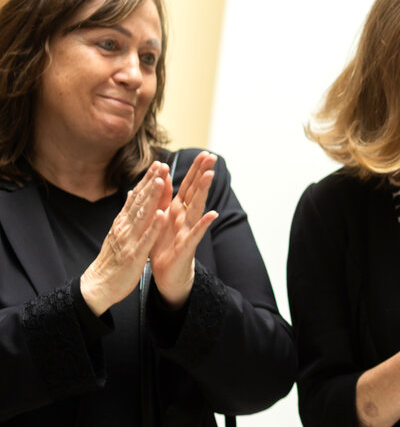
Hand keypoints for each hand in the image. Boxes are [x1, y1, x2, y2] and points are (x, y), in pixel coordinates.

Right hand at [80, 163, 169, 314]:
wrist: (99, 285)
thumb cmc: (113, 259)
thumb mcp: (120, 233)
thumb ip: (127, 214)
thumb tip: (130, 194)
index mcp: (123, 222)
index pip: (136, 197)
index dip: (147, 180)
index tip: (158, 164)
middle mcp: (124, 227)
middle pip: (139, 201)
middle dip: (151, 182)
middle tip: (161, 165)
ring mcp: (128, 240)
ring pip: (142, 215)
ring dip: (152, 198)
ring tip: (161, 181)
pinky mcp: (133, 255)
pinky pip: (146, 239)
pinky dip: (154, 227)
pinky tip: (163, 215)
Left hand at [150, 151, 218, 307]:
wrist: (165, 273)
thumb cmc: (163, 245)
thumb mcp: (160, 217)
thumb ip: (164, 196)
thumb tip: (165, 174)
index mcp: (177, 209)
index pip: (188, 185)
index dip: (196, 170)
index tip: (205, 153)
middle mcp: (185, 217)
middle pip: (196, 192)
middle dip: (203, 174)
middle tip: (212, 157)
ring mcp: (188, 230)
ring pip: (196, 208)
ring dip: (204, 192)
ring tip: (211, 176)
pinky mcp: (187, 245)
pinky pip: (195, 233)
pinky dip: (203, 224)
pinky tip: (212, 215)